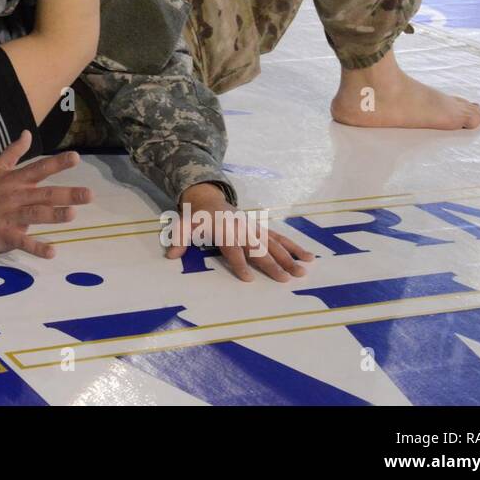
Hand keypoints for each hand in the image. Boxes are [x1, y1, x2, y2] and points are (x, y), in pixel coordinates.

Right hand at [0, 131, 90, 257]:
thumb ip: (13, 152)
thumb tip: (27, 133)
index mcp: (15, 180)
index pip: (39, 168)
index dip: (57, 163)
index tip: (76, 157)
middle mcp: (16, 196)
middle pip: (44, 194)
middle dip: (67, 194)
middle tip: (89, 195)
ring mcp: (10, 216)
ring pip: (35, 215)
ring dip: (54, 215)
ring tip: (72, 215)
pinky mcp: (5, 235)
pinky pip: (23, 241)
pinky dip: (36, 247)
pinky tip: (52, 252)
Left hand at [165, 182, 313, 281]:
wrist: (209, 199)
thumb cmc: (196, 218)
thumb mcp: (183, 226)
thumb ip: (178, 239)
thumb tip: (171, 256)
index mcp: (224, 230)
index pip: (232, 249)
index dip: (239, 262)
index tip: (247, 278)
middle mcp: (243, 229)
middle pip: (258, 248)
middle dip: (271, 263)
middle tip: (284, 279)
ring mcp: (255, 229)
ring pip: (274, 243)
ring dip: (289, 257)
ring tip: (302, 271)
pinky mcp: (262, 230)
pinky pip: (281, 238)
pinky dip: (295, 247)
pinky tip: (309, 257)